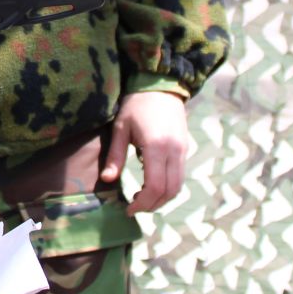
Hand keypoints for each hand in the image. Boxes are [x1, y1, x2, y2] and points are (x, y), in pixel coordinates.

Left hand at [103, 90, 191, 214]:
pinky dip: (168, 187)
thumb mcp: (121, 128)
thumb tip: (107, 180)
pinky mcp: (185, 148)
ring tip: (143, 199)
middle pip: (169, 191)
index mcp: (156, 147)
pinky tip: (152, 185)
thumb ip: (116, 155)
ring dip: (162, 198)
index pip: (154, 186)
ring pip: (178, 186)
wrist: (160, 85)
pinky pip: (180, 176)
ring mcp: (183, 150)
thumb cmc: (136, 104)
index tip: (129, 209)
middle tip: (135, 207)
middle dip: (152, 205)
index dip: (143, 203)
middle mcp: (174, 151)